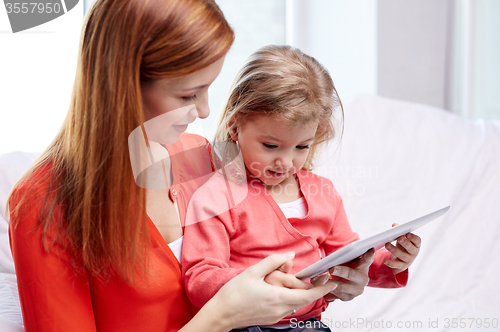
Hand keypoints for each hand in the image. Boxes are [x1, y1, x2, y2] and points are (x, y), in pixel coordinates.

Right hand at [186, 253, 336, 330]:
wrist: (221, 315)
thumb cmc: (233, 294)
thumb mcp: (252, 273)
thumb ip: (273, 262)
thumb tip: (290, 255)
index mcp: (277, 297)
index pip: (307, 294)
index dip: (322, 288)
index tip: (333, 281)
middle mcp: (280, 309)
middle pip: (303, 299)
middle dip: (312, 288)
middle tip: (319, 277)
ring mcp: (276, 315)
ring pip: (295, 303)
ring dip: (299, 292)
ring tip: (295, 279)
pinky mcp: (271, 318)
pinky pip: (286, 306)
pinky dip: (290, 297)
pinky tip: (282, 288)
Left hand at [313, 248, 374, 301]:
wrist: (350, 281)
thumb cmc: (350, 266)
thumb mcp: (355, 259)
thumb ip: (361, 254)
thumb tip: (371, 249)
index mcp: (364, 268)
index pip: (366, 260)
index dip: (368, 255)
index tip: (370, 249)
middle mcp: (362, 281)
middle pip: (350, 275)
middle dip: (340, 271)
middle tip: (331, 268)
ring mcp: (355, 291)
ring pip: (340, 287)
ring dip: (328, 282)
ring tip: (319, 277)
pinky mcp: (347, 298)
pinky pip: (335, 295)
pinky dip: (325, 290)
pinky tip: (318, 285)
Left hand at [384, 223, 420, 274]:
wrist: (402, 260)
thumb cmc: (403, 245)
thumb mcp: (402, 238)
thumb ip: (399, 231)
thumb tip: (394, 225)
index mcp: (416, 244)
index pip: (417, 241)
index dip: (413, 238)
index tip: (407, 234)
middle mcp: (414, 252)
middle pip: (410, 248)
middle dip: (405, 243)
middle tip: (399, 238)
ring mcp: (408, 260)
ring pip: (402, 255)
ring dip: (394, 250)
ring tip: (387, 245)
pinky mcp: (401, 266)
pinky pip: (396, 264)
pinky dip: (390, 263)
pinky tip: (385, 260)